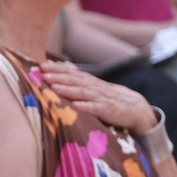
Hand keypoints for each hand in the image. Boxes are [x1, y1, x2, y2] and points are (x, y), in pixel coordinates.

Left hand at [38, 61, 157, 132]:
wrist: (136, 108)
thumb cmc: (109, 97)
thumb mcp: (93, 86)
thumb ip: (77, 78)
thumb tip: (59, 66)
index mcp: (89, 82)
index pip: (71, 72)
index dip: (56, 69)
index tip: (40, 65)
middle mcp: (94, 87)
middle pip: (74, 80)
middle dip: (57, 76)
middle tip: (42, 73)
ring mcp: (101, 98)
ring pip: (82, 92)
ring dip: (67, 89)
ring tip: (53, 86)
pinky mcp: (108, 110)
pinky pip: (95, 108)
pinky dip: (85, 107)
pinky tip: (74, 106)